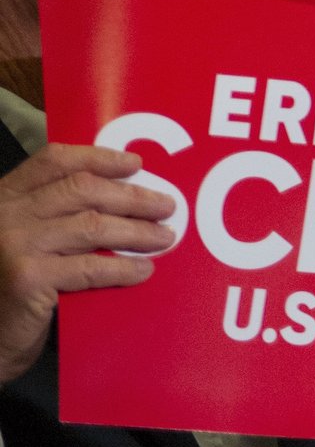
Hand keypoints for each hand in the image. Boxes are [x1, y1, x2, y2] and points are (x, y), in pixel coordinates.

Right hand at [0, 144, 176, 385]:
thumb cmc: (8, 288)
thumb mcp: (24, 240)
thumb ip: (55, 216)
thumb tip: (126, 197)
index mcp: (5, 197)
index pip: (54, 162)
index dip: (98, 158)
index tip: (136, 164)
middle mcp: (6, 214)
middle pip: (82, 189)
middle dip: (131, 196)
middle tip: (166, 206)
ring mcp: (14, 244)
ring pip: (92, 226)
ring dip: (137, 231)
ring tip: (164, 237)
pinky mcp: (28, 278)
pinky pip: (89, 267)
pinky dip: (122, 267)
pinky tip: (142, 270)